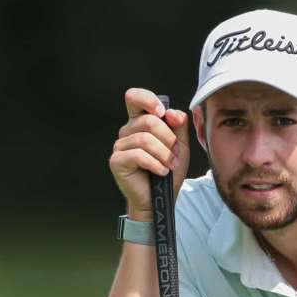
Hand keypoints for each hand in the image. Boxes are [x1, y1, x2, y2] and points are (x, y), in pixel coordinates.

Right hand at [109, 87, 191, 221]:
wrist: (159, 199)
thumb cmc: (167, 171)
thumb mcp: (179, 146)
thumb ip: (179, 126)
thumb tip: (172, 113)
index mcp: (139, 122)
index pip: (134, 97)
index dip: (148, 99)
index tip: (162, 112)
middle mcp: (127, 131)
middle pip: (148, 121)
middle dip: (168, 138)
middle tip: (175, 155)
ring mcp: (120, 146)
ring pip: (145, 139)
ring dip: (164, 154)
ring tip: (170, 166)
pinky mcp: (117, 161)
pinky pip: (138, 155)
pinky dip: (155, 164)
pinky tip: (161, 172)